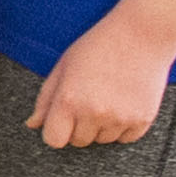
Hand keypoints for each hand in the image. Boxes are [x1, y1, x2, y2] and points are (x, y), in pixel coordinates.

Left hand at [30, 13, 172, 148]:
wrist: (141, 35)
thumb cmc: (98, 47)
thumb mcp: (63, 67)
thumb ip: (46, 99)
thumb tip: (32, 124)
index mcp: (68, 100)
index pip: (54, 140)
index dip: (56, 130)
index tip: (63, 119)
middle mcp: (93, 113)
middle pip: (78, 141)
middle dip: (79, 126)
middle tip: (88, 100)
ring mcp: (120, 118)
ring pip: (102, 141)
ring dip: (102, 127)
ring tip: (108, 97)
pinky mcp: (142, 120)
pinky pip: (126, 139)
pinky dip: (123, 127)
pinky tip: (124, 103)